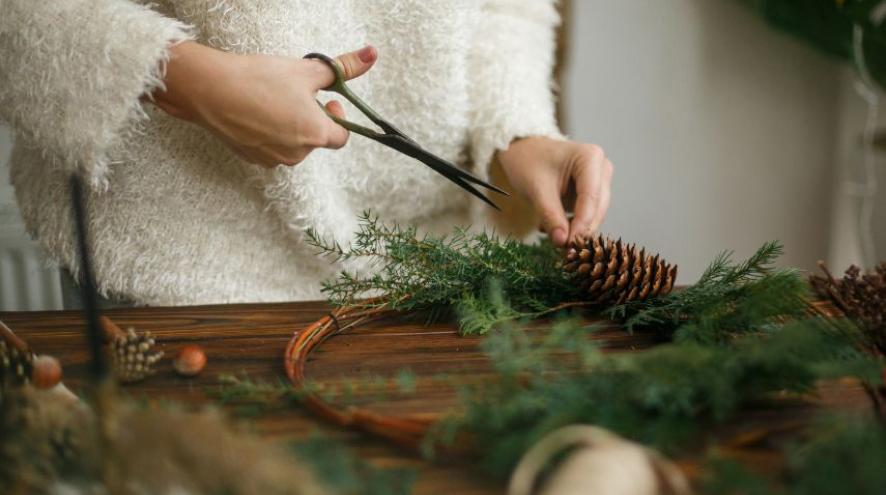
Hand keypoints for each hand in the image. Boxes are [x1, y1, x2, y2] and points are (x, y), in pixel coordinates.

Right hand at [150, 41, 377, 166]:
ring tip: (271, 101)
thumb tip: (371, 56)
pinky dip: (269, 133)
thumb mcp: (306, 69)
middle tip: (293, 94)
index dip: (338, 117)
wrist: (210, 90)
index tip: (326, 100)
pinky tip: (255, 112)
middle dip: (311, 118)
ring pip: (293, 144)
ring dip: (290, 126)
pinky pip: (271, 148)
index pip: (342, 137)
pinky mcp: (253, 159)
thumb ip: (342, 67)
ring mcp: (273, 160)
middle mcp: (297, 154)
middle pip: (316, 139)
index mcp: (315, 135)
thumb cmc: (259, 79)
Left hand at [496, 137, 612, 246]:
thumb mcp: (536, 189)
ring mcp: (599, 180)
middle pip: (597, 208)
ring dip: (575, 229)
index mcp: (590, 158)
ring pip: (594, 215)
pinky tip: (552, 227)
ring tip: (551, 234)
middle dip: (580, 229)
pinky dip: (571, 224)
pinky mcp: (592, 192)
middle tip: (561, 248)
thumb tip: (561, 241)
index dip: (582, 224)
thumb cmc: (528, 161)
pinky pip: (586, 214)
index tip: (569, 244)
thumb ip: (550, 215)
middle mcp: (601, 168)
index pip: (591, 198)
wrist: (522, 151)